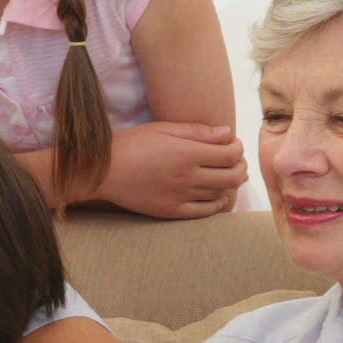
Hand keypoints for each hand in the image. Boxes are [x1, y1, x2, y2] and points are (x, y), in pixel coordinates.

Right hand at [93, 122, 245, 219]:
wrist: (102, 171)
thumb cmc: (131, 144)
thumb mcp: (163, 129)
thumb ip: (197, 132)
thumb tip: (227, 133)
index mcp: (187, 154)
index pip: (230, 154)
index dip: (238, 148)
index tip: (233, 144)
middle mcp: (187, 177)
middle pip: (231, 176)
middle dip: (240, 166)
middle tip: (235, 160)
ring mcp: (180, 197)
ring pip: (220, 194)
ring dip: (229, 184)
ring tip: (225, 175)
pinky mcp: (170, 211)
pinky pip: (204, 212)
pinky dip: (217, 205)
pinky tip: (217, 196)